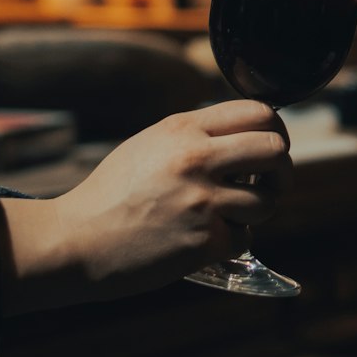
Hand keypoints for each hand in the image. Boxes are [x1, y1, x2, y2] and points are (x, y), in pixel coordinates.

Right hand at [48, 101, 291, 299]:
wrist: (74, 241)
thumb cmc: (111, 195)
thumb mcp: (149, 146)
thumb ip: (194, 137)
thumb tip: (245, 138)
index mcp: (182, 129)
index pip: (258, 113)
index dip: (275, 132)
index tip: (270, 148)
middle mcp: (196, 158)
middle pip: (276, 151)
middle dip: (281, 171)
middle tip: (269, 183)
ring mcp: (201, 201)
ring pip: (268, 201)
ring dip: (256, 212)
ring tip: (229, 216)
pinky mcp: (203, 241)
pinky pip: (245, 239)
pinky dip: (232, 243)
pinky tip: (204, 241)